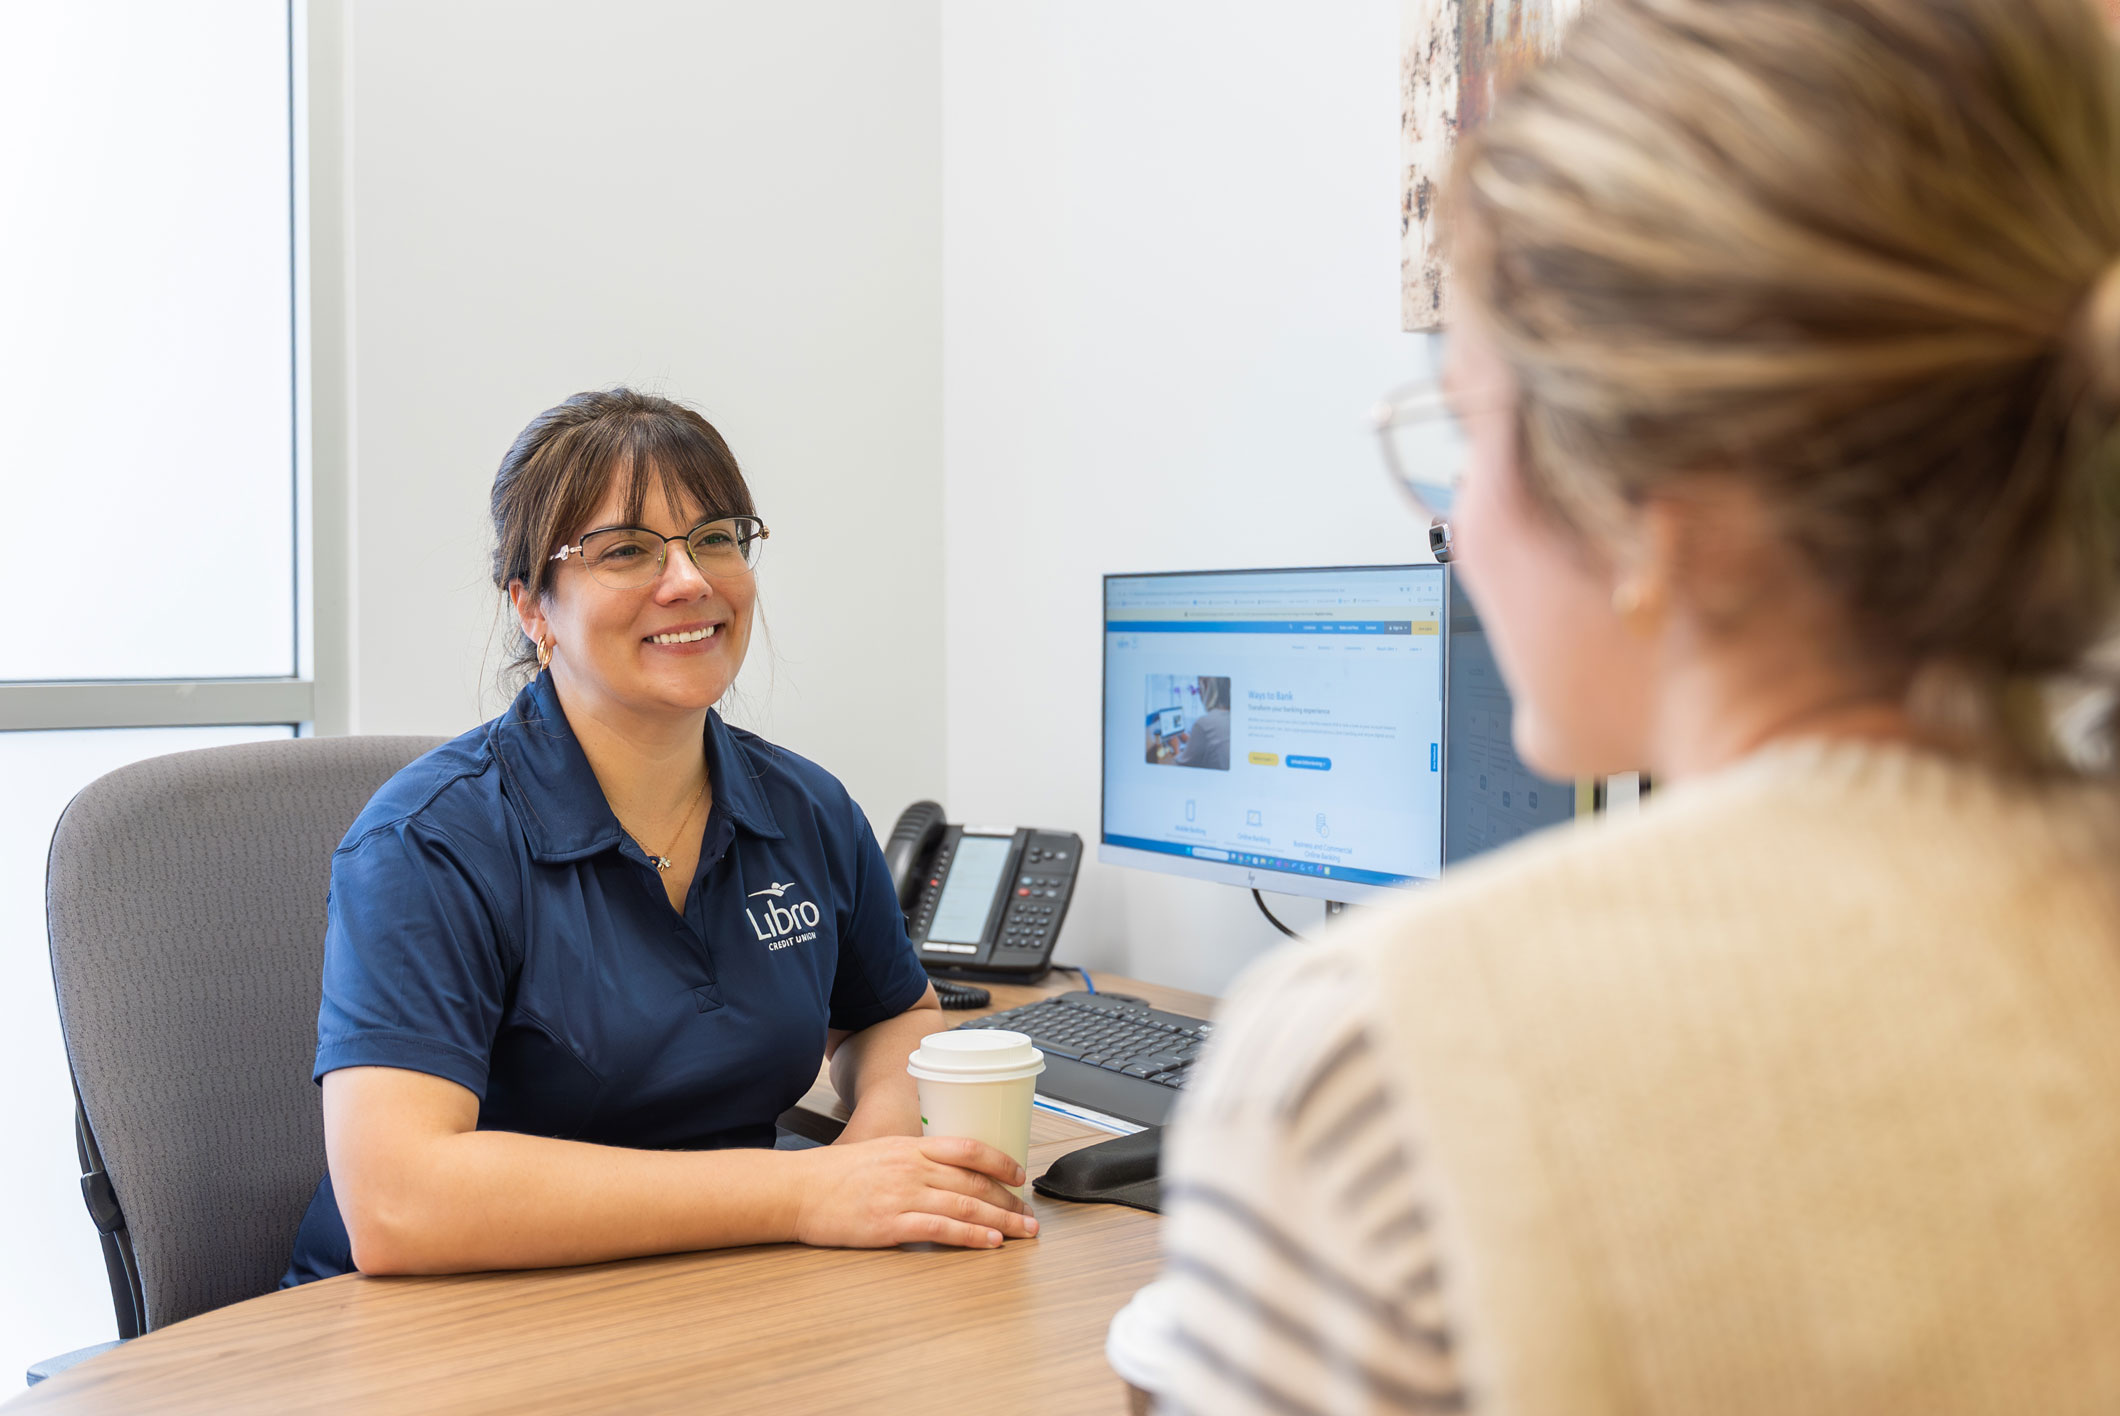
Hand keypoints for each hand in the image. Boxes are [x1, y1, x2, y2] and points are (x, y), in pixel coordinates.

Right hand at [791, 1134, 1038, 1248]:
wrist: (797, 1190)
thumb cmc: (833, 1174)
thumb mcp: (879, 1152)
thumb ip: (912, 1159)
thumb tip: (944, 1173)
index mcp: (910, 1146)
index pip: (968, 1148)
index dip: (1000, 1162)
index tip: (1020, 1175)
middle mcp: (912, 1167)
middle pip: (974, 1182)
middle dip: (1009, 1199)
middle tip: (1030, 1214)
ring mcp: (903, 1195)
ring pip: (965, 1206)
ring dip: (1001, 1220)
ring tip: (1022, 1231)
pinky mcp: (891, 1224)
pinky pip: (941, 1229)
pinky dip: (971, 1236)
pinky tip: (989, 1242)